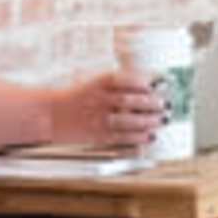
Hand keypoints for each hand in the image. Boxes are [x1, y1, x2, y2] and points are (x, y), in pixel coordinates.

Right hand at [48, 71, 166, 146]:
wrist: (51, 114)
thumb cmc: (79, 96)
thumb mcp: (96, 82)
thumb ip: (119, 84)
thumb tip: (149, 85)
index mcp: (99, 83)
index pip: (125, 79)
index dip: (144, 82)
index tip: (159, 83)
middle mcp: (99, 99)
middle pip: (129, 100)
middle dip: (151, 103)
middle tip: (166, 104)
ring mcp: (97, 118)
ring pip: (127, 120)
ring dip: (149, 121)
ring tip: (162, 120)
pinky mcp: (97, 135)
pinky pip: (121, 137)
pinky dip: (138, 137)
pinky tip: (150, 136)